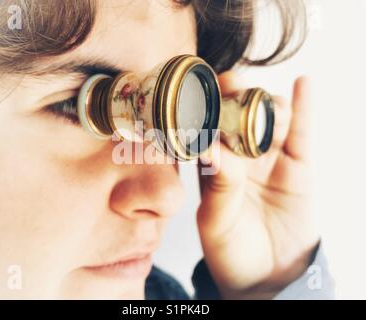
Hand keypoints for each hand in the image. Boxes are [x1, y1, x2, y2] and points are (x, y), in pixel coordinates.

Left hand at [196, 72, 319, 298]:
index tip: (199, 92)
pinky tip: (303, 84)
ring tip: (262, 98)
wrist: (268, 274)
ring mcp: (270, 157)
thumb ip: (219, 187)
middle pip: (238, 115)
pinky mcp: (298, 165)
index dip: (203, 110)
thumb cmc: (232, 250)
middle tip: (231, 84)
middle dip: (234, 96)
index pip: (206, 129)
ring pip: (269, 118)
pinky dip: (303, 108)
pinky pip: (302, 133)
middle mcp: (240, 156)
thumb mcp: (218, 223)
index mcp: (213, 166)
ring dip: (265, 102)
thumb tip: (213, 148)